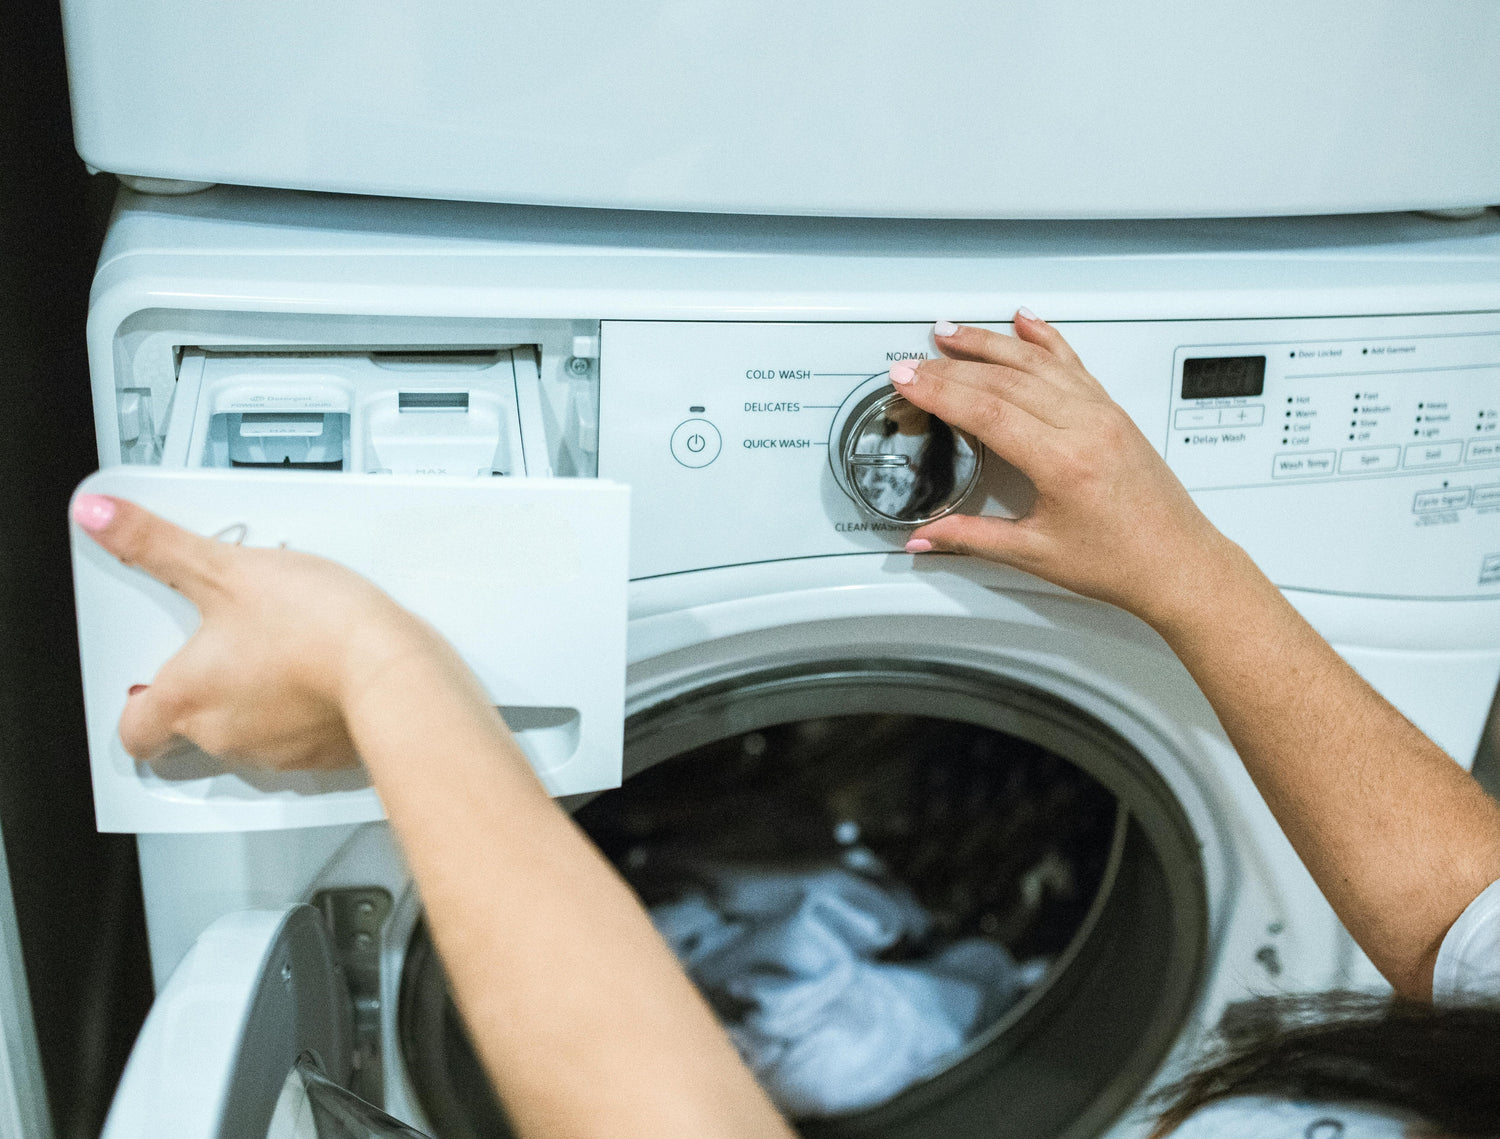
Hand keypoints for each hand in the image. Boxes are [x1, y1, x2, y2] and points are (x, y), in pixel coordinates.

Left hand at [70, 493, 477, 770]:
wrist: (392, 670)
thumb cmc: (314, 628)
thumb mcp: (225, 568)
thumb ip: (157, 544)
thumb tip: (99, 516)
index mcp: (188, 697)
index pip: (134, 732)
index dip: (134, 709)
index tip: (144, 686)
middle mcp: (224, 734)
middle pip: (194, 727)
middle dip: (209, 689)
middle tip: (232, 644)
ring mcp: (277, 752)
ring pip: (251, 733)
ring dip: (261, 700)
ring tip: (287, 651)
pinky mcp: (326, 756)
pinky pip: (304, 740)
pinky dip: (309, 711)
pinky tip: (327, 675)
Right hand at [891, 312, 1242, 625]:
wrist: (1178, 564)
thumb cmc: (1123, 562)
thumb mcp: (1036, 553)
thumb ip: (972, 538)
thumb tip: (927, 537)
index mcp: (1064, 462)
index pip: (988, 411)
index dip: (940, 391)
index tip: (908, 379)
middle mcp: (1087, 426)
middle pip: (1005, 379)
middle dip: (951, 367)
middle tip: (914, 362)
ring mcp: (1104, 413)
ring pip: (1037, 362)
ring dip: (989, 343)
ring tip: (951, 332)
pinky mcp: (1114, 411)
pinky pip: (1073, 363)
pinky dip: (1045, 338)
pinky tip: (1025, 322)